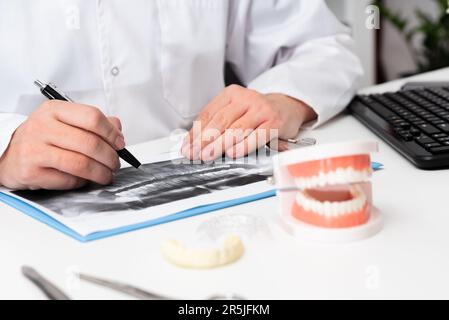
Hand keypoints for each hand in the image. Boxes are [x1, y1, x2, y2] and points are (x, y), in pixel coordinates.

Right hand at [0, 100, 124, 189]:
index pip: (92, 117)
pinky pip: (69, 180)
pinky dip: (83, 182)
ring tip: (106, 175)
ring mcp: (35, 150)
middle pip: (90, 143)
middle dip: (110, 157)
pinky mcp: (32, 172)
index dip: (111, 133)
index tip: (120, 143)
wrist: (10, 156)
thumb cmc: (43, 138)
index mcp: (54, 110)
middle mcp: (42, 127)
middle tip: (115, 164)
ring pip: (81, 164)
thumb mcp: (65, 122)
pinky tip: (85, 180)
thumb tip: (117, 127)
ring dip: (101, 173)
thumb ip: (92, 122)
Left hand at [181, 85, 316, 160]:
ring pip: (236, 129)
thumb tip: (194, 142)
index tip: (187, 146)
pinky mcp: (274, 122)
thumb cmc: (258, 113)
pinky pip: (256, 136)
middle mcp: (246, 98)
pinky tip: (233, 153)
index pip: (208, 114)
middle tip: (194, 153)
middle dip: (204, 140)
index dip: (195, 132)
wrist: (287, 107)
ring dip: (220, 145)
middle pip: (220, 121)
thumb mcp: (236, 111)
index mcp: (232, 94)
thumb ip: (217, 123)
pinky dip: (243, 146)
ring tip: (208, 155)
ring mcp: (261, 109)